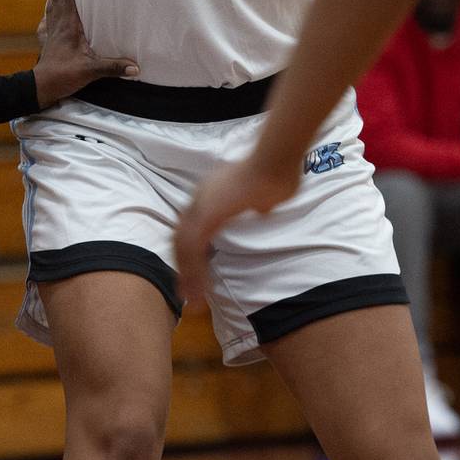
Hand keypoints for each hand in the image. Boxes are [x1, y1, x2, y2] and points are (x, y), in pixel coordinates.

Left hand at [33, 0, 139, 107]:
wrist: (42, 86)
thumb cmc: (63, 76)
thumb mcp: (90, 71)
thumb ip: (113, 67)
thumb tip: (135, 67)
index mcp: (69, 25)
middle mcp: (59, 22)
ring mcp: (52, 28)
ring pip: (53, 0)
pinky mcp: (49, 35)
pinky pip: (50, 12)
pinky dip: (53, 1)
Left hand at [176, 154, 298, 302]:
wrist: (276, 160)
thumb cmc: (278, 171)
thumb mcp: (267, 193)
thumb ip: (260, 202)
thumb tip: (262, 208)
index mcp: (212, 193)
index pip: (193, 227)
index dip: (191, 251)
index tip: (195, 270)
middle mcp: (201, 198)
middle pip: (181, 238)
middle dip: (183, 267)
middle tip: (185, 292)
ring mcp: (202, 205)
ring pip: (184, 248)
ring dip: (188, 275)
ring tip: (193, 300)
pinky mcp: (208, 215)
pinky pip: (194, 250)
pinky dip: (194, 272)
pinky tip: (199, 290)